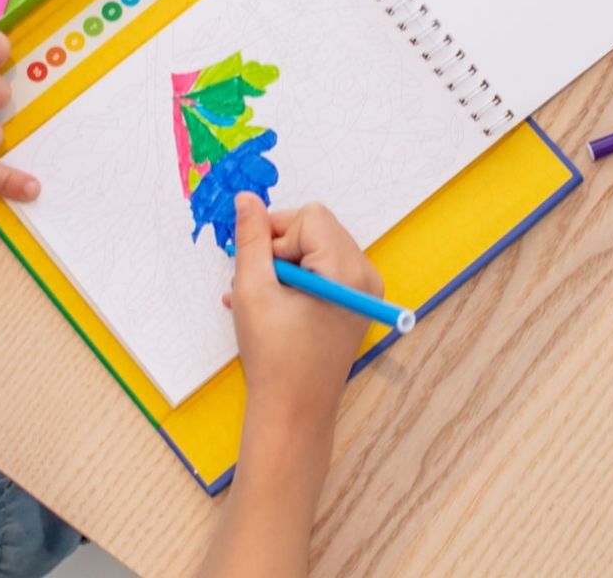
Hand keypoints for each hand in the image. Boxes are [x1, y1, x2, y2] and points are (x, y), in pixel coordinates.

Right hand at [226, 193, 381, 424]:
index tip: (259, 268)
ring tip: (260, 297)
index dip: (276, 234)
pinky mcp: (354, 300)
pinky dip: (295, 276)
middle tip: (259, 284)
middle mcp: (365, 275)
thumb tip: (247, 198)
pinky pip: (322, 266)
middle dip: (279, 248)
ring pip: (315, 246)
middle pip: (315, 227)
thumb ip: (251, 237)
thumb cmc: (273, 356)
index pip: (309, 217)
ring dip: (282, 264)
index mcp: (347, 271)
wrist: (293, 413)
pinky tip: (271, 303)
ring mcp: (363, 289)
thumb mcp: (253, 289)